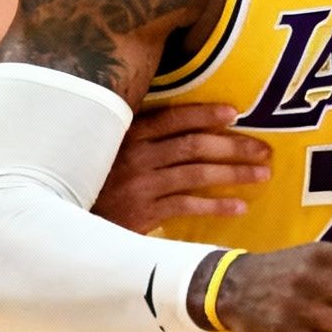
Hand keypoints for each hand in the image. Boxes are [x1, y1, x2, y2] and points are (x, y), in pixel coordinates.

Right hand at [95, 104, 270, 234]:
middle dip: (233, 147)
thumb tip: (183, 128)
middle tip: (264, 150)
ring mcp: (141, 185)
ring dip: (233, 174)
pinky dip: (216, 206)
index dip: (206, 114)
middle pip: (194, 146)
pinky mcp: (144, 213)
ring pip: (197, 174)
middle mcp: (137, 155)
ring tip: (261, 175)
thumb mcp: (111, 148)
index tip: (235, 113)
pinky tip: (239, 207)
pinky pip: (188, 206)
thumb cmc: (94, 179)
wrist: (67, 218)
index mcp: (130, 133)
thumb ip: (141, 136)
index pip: (174, 118)